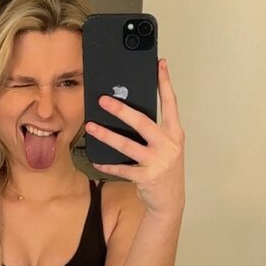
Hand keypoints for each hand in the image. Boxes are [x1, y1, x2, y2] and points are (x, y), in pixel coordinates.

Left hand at [85, 59, 184, 216]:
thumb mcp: (166, 147)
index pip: (171, 103)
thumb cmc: (164, 170)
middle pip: (142, 121)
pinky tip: (95, 159)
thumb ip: (154, 131)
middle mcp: (168, 145)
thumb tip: (129, 112)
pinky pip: (121, 168)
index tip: (159, 64)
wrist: (170, 201)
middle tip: (103, 100)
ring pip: (127, 144)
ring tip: (91, 127)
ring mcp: (158, 162)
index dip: (165, 83)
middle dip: (121, 110)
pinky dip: (107, 164)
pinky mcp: (146, 177)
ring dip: (106, 135)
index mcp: (175, 134)